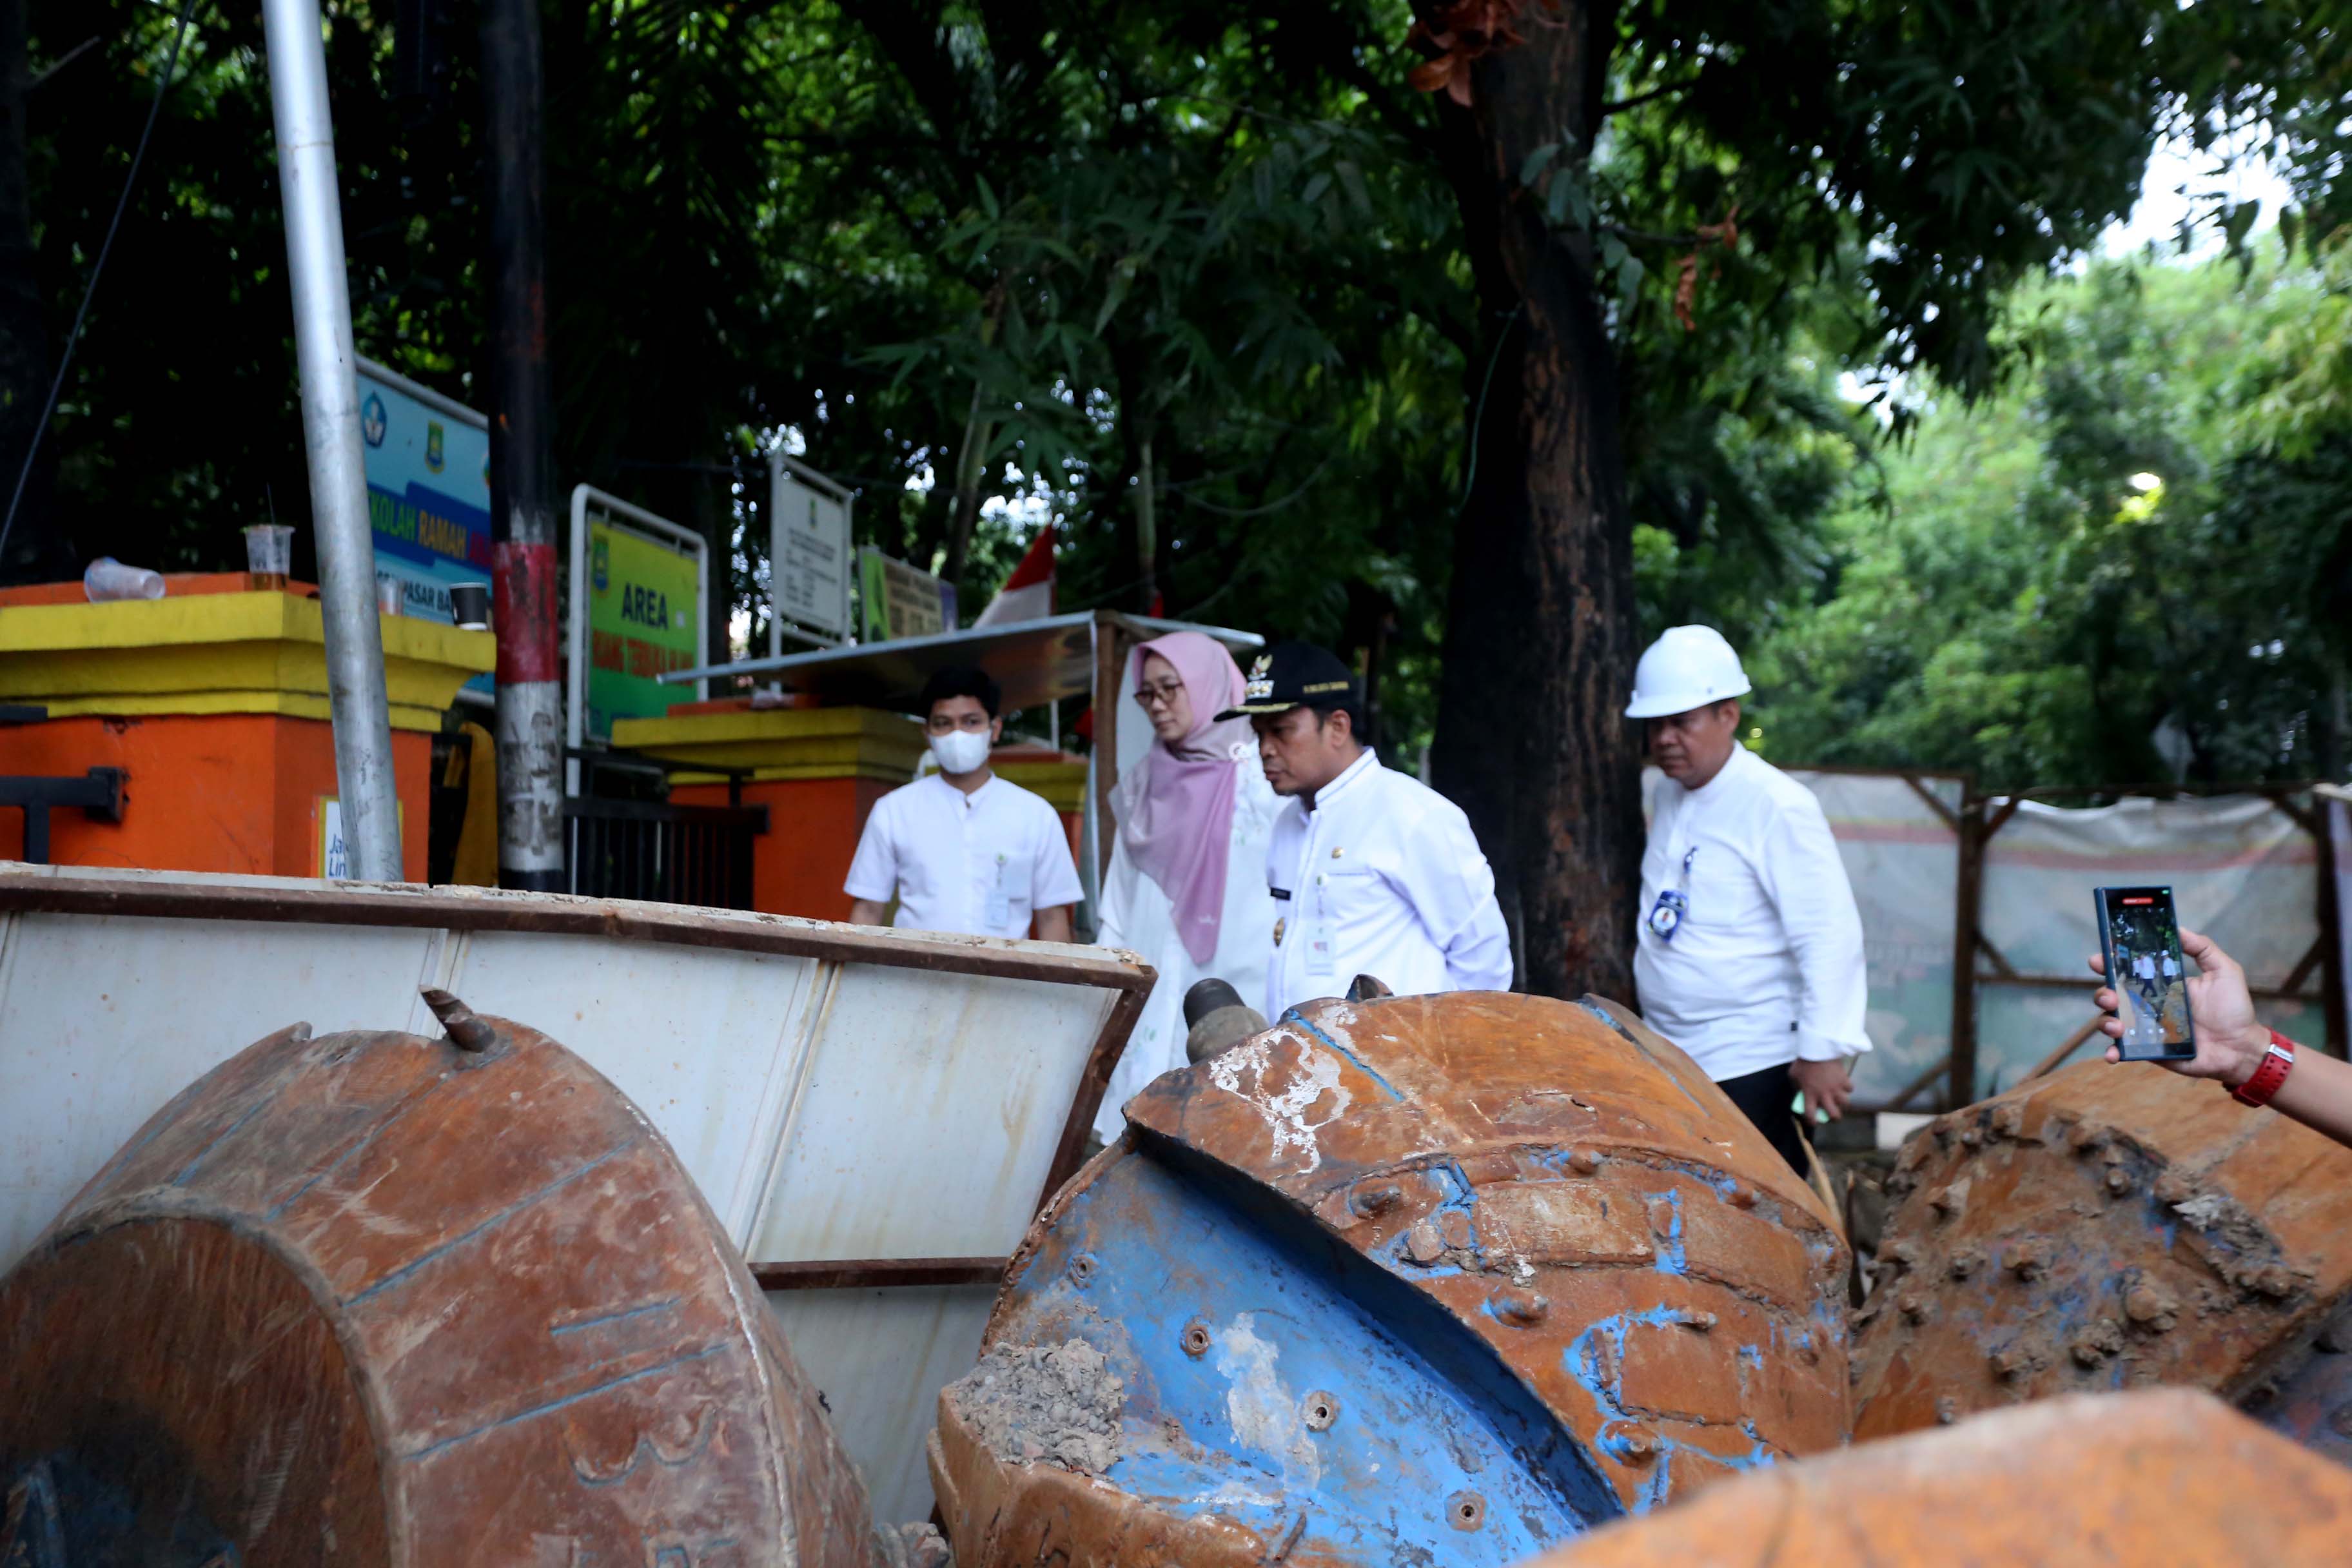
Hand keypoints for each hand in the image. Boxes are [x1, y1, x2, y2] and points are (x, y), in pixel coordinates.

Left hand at [1790, 1057, 1852, 1121]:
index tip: (1813, 1121)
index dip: (1812, 1121)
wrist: (1817, 1048)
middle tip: (1833, 1115)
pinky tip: (1843, 1084)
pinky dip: (1847, 1088)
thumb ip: (1797, 1086)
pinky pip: (1850, 1088)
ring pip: (1845, 1103)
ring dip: (1843, 1103)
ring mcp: (1836, 1088)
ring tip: (1840, 1100)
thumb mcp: (1793, 1075)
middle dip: (1834, 1118)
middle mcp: (1824, 1094)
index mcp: (1809, 1094)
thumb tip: (1799, 1092)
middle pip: (1834, 1115)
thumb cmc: (1803, 1062)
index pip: (1810, 1115)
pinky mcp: (1844, 1079)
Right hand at [2088, 926, 2268, 1085]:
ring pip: (2111, 1021)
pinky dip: (2112, 1051)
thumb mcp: (2224, 971)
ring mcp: (2146, 1028)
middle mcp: (2148, 1005)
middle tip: (2110, 996)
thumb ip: (2204, 948)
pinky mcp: (2149, 1050)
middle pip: (2112, 995)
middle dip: (2102, 993)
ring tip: (2117, 1025)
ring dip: (2106, 1022)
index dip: (2108, 964)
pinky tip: (2114, 1053)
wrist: (2241, 1048)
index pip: (2128, 971)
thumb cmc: (2233, 1009)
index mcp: (2160, 985)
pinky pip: (2123, 1051)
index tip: (2099, 960)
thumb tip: (2179, 928)